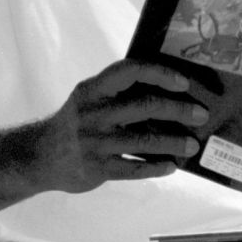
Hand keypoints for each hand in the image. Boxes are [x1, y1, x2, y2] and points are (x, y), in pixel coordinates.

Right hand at [42, 59, 208, 193]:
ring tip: (192, 145)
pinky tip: (172, 166)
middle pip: (144, 106)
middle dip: (178, 110)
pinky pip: (134, 169)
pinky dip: (156, 168)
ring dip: (174, 143)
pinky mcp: (98, 169)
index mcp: (93, 89)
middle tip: (200, 114)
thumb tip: (165, 87)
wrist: (41, 155)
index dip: (160, 73)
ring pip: (144, 142)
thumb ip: (117, 91)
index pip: (130, 71)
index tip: (183, 82)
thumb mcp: (88, 97)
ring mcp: (96, 143)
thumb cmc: (77, 120)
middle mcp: (94, 113)